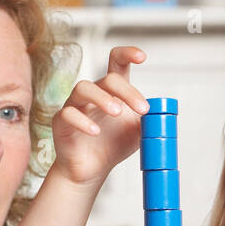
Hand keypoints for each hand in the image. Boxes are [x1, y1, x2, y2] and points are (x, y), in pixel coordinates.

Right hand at [50, 46, 149, 186]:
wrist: (91, 171)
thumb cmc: (113, 147)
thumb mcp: (139, 132)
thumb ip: (150, 119)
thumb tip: (163, 112)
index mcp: (113, 91)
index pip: (117, 62)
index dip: (128, 54)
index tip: (142, 58)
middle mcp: (93, 94)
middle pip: (107, 79)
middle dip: (127, 91)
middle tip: (142, 109)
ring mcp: (75, 106)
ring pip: (83, 88)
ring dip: (103, 98)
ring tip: (117, 113)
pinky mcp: (61, 122)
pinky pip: (68, 114)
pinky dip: (83, 121)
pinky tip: (95, 131)